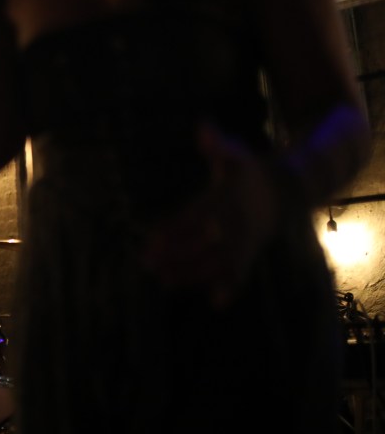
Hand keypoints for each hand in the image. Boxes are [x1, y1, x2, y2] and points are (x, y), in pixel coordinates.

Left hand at [141, 122, 277, 308]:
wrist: (286, 189)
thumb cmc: (248, 169)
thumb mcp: (235, 153)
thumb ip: (218, 144)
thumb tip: (203, 128)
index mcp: (226, 198)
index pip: (194, 216)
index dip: (173, 229)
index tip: (150, 239)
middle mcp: (234, 223)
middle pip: (202, 244)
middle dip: (175, 255)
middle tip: (147, 265)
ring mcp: (244, 240)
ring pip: (217, 261)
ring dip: (192, 273)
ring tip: (164, 281)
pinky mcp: (250, 251)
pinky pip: (241, 271)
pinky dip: (231, 287)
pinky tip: (215, 304)